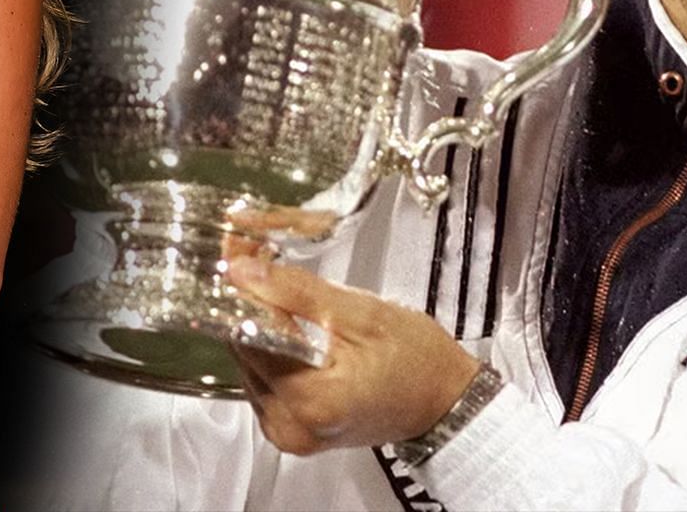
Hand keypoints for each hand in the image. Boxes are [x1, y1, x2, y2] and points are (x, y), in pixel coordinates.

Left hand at [226, 257, 480, 455]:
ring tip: (281, 290)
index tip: (241, 254)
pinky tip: (291, 326)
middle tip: (260, 261)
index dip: (243, 289)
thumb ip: (296, 292)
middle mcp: (289, 426)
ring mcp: (289, 434)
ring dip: (260, 324)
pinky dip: (272, 350)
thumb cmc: (417, 361)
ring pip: (249, 364)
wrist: (445, 402)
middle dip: (251, 303)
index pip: (247, 335)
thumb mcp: (361, 313)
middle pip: (244, 350)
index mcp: (309, 401)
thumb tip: (243, 270)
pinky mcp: (292, 431)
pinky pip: (264, 380)